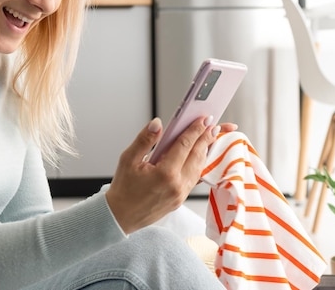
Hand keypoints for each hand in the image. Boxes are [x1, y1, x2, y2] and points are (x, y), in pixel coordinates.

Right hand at [105, 116, 220, 234]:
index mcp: (164, 173)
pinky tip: (199, 157)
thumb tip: (157, 124)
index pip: (185, 145)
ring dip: (205, 151)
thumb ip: (145, 140)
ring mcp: (181, 194)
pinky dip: (199, 164)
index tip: (203, 119)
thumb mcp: (128, 159)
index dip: (195, 130)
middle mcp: (177, 185)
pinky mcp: (181, 199)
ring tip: (209, 137)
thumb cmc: (123, 189)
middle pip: (197, 156)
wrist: (121, 216)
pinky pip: (194, 178)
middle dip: (206, 138)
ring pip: (199, 168)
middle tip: (213, 125)